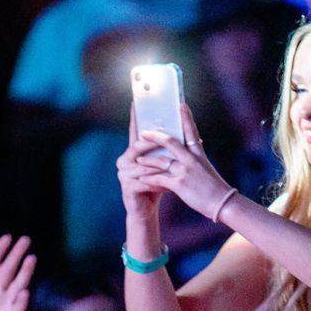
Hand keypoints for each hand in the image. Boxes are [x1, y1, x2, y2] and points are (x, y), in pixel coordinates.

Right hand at [117, 103, 170, 222]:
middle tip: (165, 136)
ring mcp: (123, 174)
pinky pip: (144, 182)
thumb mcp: (164, 164)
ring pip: (143, 165)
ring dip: (158, 165)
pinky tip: (168, 184)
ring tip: (172, 165)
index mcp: (133, 152)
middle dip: (152, 142)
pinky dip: (157, 183)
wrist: (147, 209)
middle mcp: (124, 160)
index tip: (136, 101)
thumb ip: (169, 149)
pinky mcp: (127, 188)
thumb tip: (187, 131)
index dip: (135, 117)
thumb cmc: (157, 184)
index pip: (135, 131)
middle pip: (137, 146)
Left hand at [131, 103, 234, 221]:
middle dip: (155, 136)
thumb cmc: (215, 189)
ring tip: (136, 158)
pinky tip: (140, 179)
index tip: (181, 105)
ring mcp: (185, 171)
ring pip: (161, 161)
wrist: (223, 203)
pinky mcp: (179, 184)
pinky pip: (159, 179)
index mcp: (199, 154)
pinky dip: (148, 179)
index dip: (186, 118)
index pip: (191, 132)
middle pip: (170, 142)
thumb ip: (195, 162)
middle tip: (144, 132)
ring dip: (147, 159)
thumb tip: (186, 157)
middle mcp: (191, 159)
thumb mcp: (207, 170)